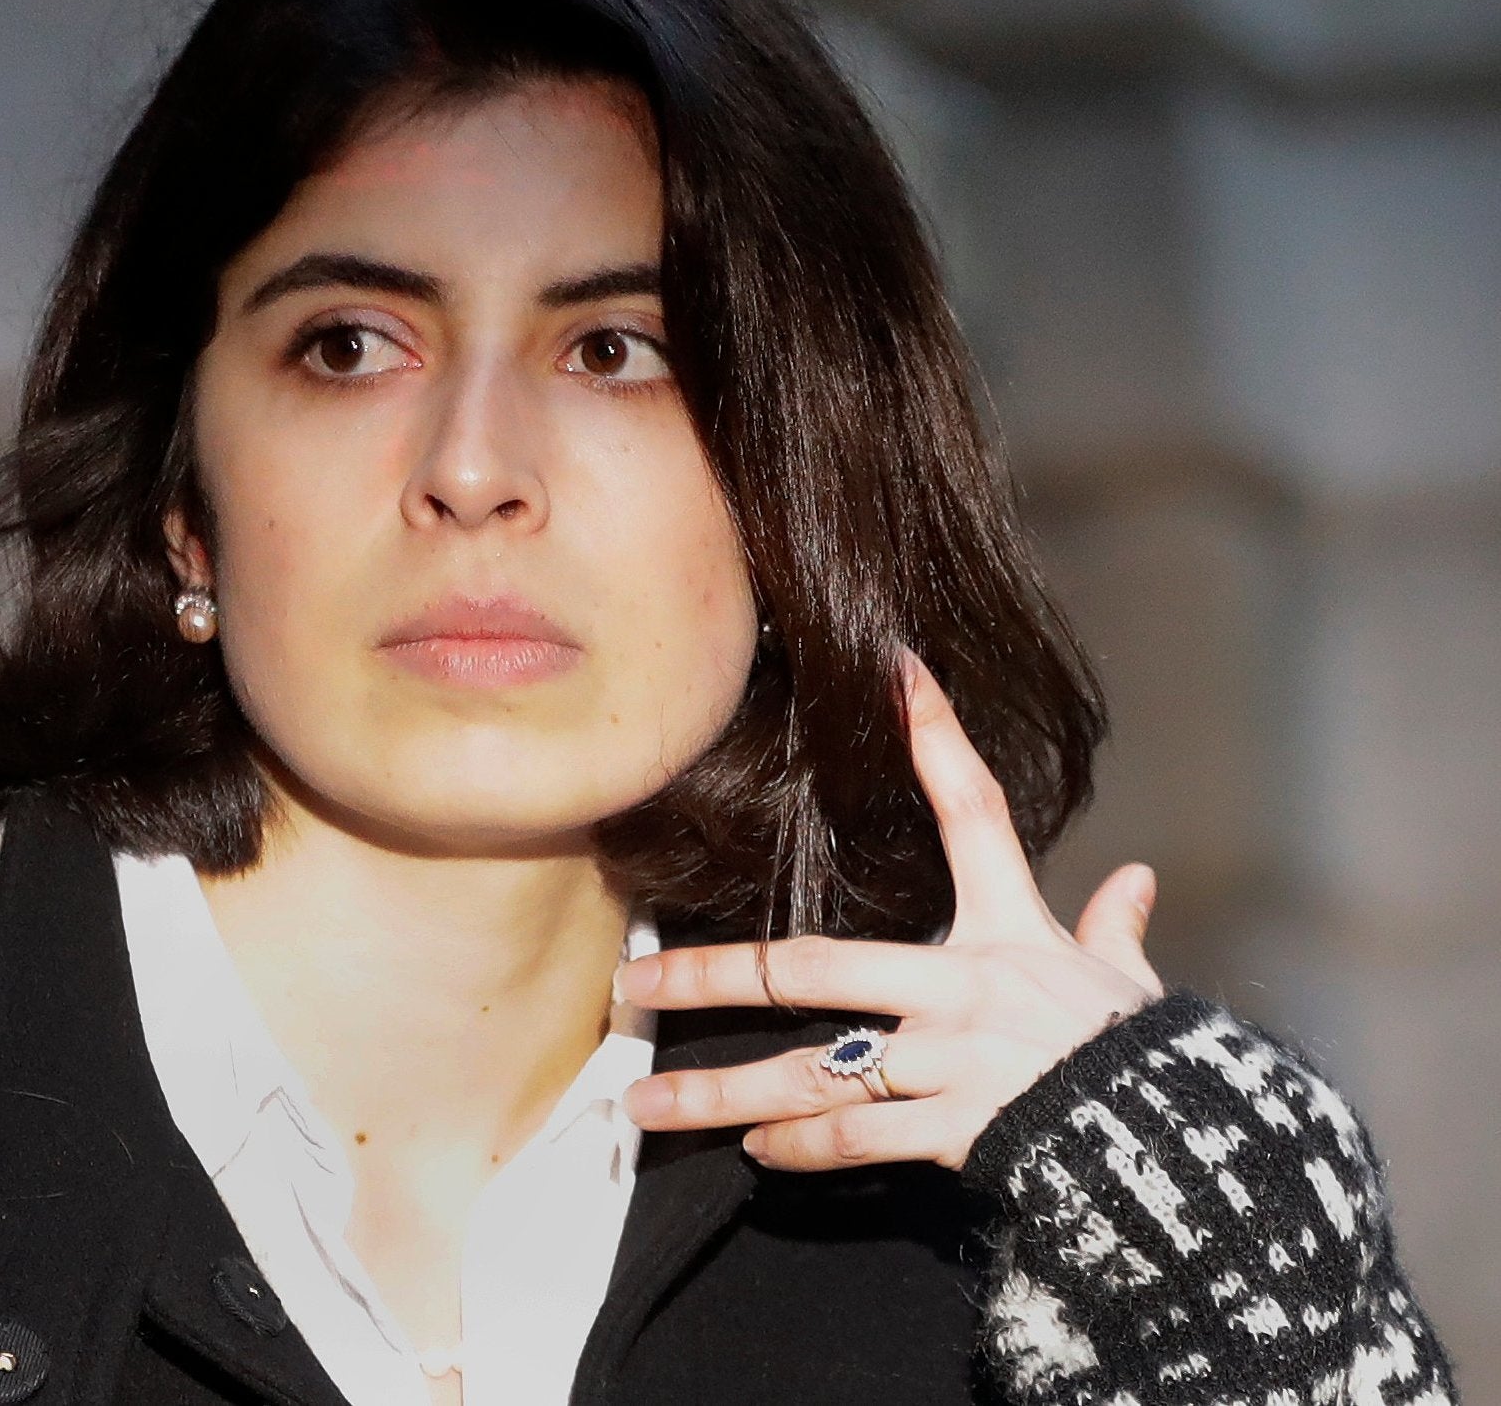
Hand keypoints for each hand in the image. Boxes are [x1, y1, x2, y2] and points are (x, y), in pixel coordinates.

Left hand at [616, 647, 1164, 1171]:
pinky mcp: (956, 1127)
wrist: (1185, 1150)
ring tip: (647, 1103)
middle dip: (713, 975)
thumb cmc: (1148, 1060)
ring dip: (720, 1092)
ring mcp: (953, 1058)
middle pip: (815, 967)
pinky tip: (756, 1151)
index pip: (974, 812)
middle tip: (634, 981)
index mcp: (1010, 930)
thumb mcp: (1127, 985)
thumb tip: (1136, 884)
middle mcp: (966, 986)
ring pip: (810, 1070)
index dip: (939, 737)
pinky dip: (802, 1145)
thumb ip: (1112, 933)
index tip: (899, 669)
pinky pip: (856, 1133)